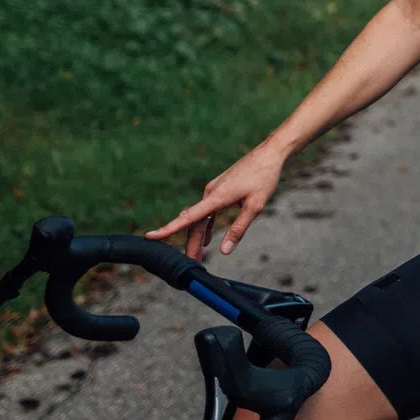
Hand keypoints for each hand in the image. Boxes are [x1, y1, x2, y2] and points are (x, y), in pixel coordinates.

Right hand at [145, 143, 286, 259]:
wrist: (269, 153)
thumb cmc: (263, 177)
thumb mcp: (255, 206)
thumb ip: (238, 229)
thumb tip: (224, 251)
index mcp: (216, 197)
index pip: (187, 218)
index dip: (168, 229)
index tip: (150, 236)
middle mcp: (210, 193)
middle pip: (194, 223)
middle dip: (190, 245)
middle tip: (190, 265)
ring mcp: (214, 190)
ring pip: (200, 218)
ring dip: (198, 237)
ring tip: (197, 256)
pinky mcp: (219, 189)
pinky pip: (207, 211)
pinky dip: (205, 225)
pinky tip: (206, 238)